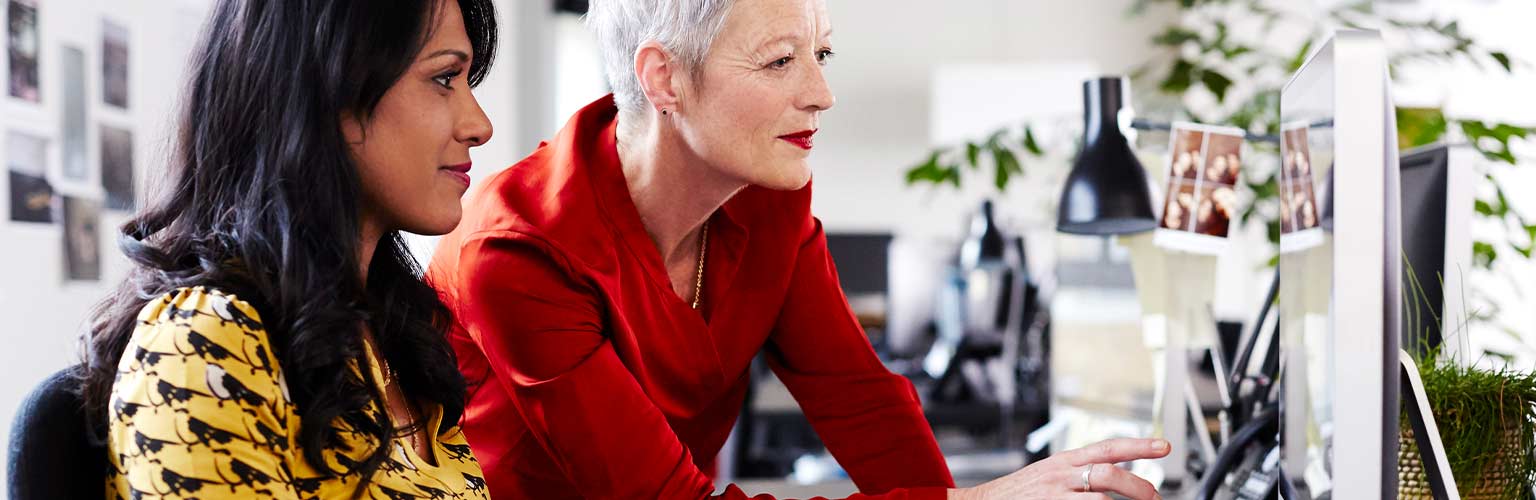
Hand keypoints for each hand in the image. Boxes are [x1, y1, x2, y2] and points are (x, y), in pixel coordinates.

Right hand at [949, 438, 1169, 499]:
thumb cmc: (1017, 493)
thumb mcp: (1048, 472)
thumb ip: (1077, 471)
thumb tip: (1111, 477)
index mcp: (1065, 460)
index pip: (1108, 447)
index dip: (1139, 446)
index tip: (1164, 446)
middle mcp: (1062, 474)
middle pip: (1109, 473)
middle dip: (1139, 486)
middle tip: (1154, 496)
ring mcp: (1056, 495)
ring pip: (1101, 499)